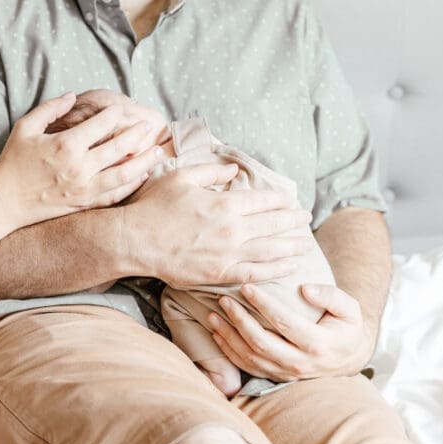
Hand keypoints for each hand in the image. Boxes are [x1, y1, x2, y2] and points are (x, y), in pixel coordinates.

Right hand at [0, 93, 163, 227]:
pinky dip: (131, 185)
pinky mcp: (84, 203)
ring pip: (125, 174)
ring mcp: (84, 188)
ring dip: (144, 162)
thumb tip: (72, 96)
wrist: (5, 199)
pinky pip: (115, 195)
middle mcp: (79, 167)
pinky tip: (142, 176)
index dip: (115, 114)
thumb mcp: (26, 127)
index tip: (122, 108)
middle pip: (119, 148)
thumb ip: (50, 109)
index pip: (101, 124)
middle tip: (148, 125)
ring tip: (157, 152)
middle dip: (137, 134)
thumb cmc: (14, 160)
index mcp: (66, 145)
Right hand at [120, 164, 313, 286]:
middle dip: (293, 219)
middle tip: (306, 217)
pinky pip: (255, 273)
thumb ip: (211, 173)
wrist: (136, 240)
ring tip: (306, 243)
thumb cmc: (155, 206)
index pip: (264, 199)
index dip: (281, 198)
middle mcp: (232, 229)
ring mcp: (228, 253)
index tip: (291, 198)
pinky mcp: (220, 273)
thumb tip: (233, 170)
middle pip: (273, 223)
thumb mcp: (181, 177)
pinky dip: (276, 270)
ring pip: (271, 250)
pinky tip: (289, 266)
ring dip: (292, 245)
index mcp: (225, 203)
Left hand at [207, 282, 373, 381]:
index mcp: (318, 344)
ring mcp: (287, 372)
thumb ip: (331, 296)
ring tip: (212, 315)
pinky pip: (248, 367)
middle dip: (238, 320)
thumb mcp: (350, 309)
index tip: (246, 287)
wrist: (349, 357)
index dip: (263, 304)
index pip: (284, 322)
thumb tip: (305, 289)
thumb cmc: (346, 327)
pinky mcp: (276, 376)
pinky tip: (217, 335)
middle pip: (261, 342)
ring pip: (250, 357)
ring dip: (228, 336)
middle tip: (224, 300)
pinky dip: (229, 352)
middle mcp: (300, 362)